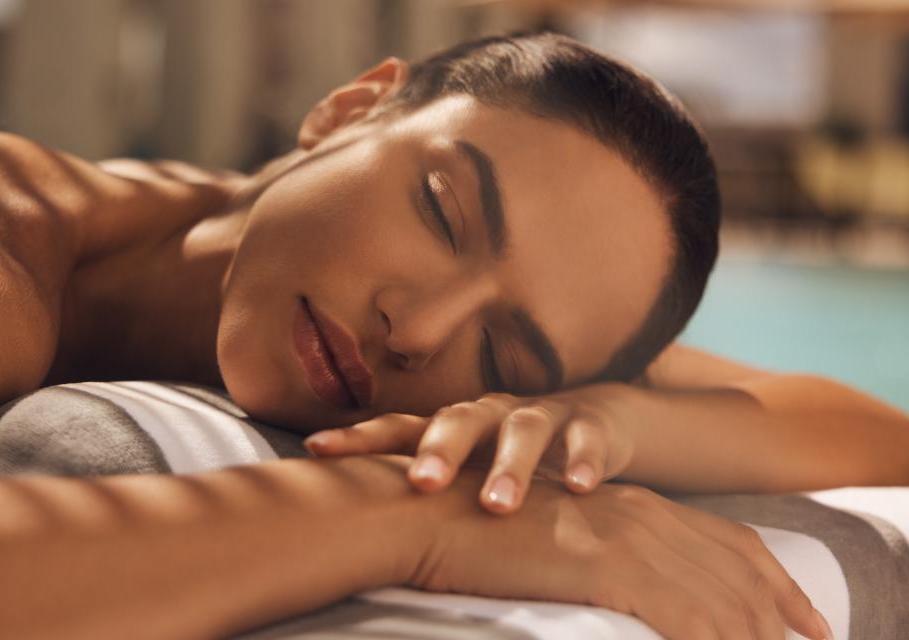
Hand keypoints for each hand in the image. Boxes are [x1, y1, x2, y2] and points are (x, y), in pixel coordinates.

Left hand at [306, 384, 638, 512]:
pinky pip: (587, 440)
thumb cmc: (508, 453)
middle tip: (421, 484)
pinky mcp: (589, 426)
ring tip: (497, 506)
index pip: (399, 426)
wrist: (596, 421)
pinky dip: (583, 461)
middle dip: (439, 450)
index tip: (314, 450)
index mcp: (452, 423)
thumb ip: (417, 482)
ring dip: (510, 466)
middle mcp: (490, 413)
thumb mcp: (467, 467)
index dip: (358, 437)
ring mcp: (540, 415)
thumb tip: (338, 513)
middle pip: (459, 421)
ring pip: (523, 431)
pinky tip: (578, 487)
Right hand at [415, 474, 833, 639]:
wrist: (417, 505)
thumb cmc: (460, 529)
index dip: (771, 577)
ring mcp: (624, 534)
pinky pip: (689, 617)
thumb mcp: (540, 539)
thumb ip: (589, 559)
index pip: (724, 538)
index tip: (800, 615)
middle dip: (784, 609)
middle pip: (738, 564)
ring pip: (723, 595)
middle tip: (814, 639)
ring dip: (755, 634)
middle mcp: (638, 511)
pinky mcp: (607, 562)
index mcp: (628, 502)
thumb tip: (615, 589)